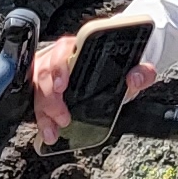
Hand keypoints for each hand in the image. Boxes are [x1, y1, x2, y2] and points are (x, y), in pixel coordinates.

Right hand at [28, 22, 155, 145]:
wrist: (114, 70)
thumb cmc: (117, 68)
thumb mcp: (134, 69)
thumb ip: (142, 72)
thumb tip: (136, 76)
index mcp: (80, 46)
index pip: (62, 49)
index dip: (59, 67)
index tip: (61, 86)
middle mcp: (60, 56)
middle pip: (45, 72)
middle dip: (50, 99)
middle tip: (64, 117)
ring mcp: (49, 70)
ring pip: (37, 88)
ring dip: (42, 111)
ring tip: (52, 131)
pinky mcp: (44, 86)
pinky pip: (35, 100)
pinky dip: (40, 118)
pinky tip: (48, 132)